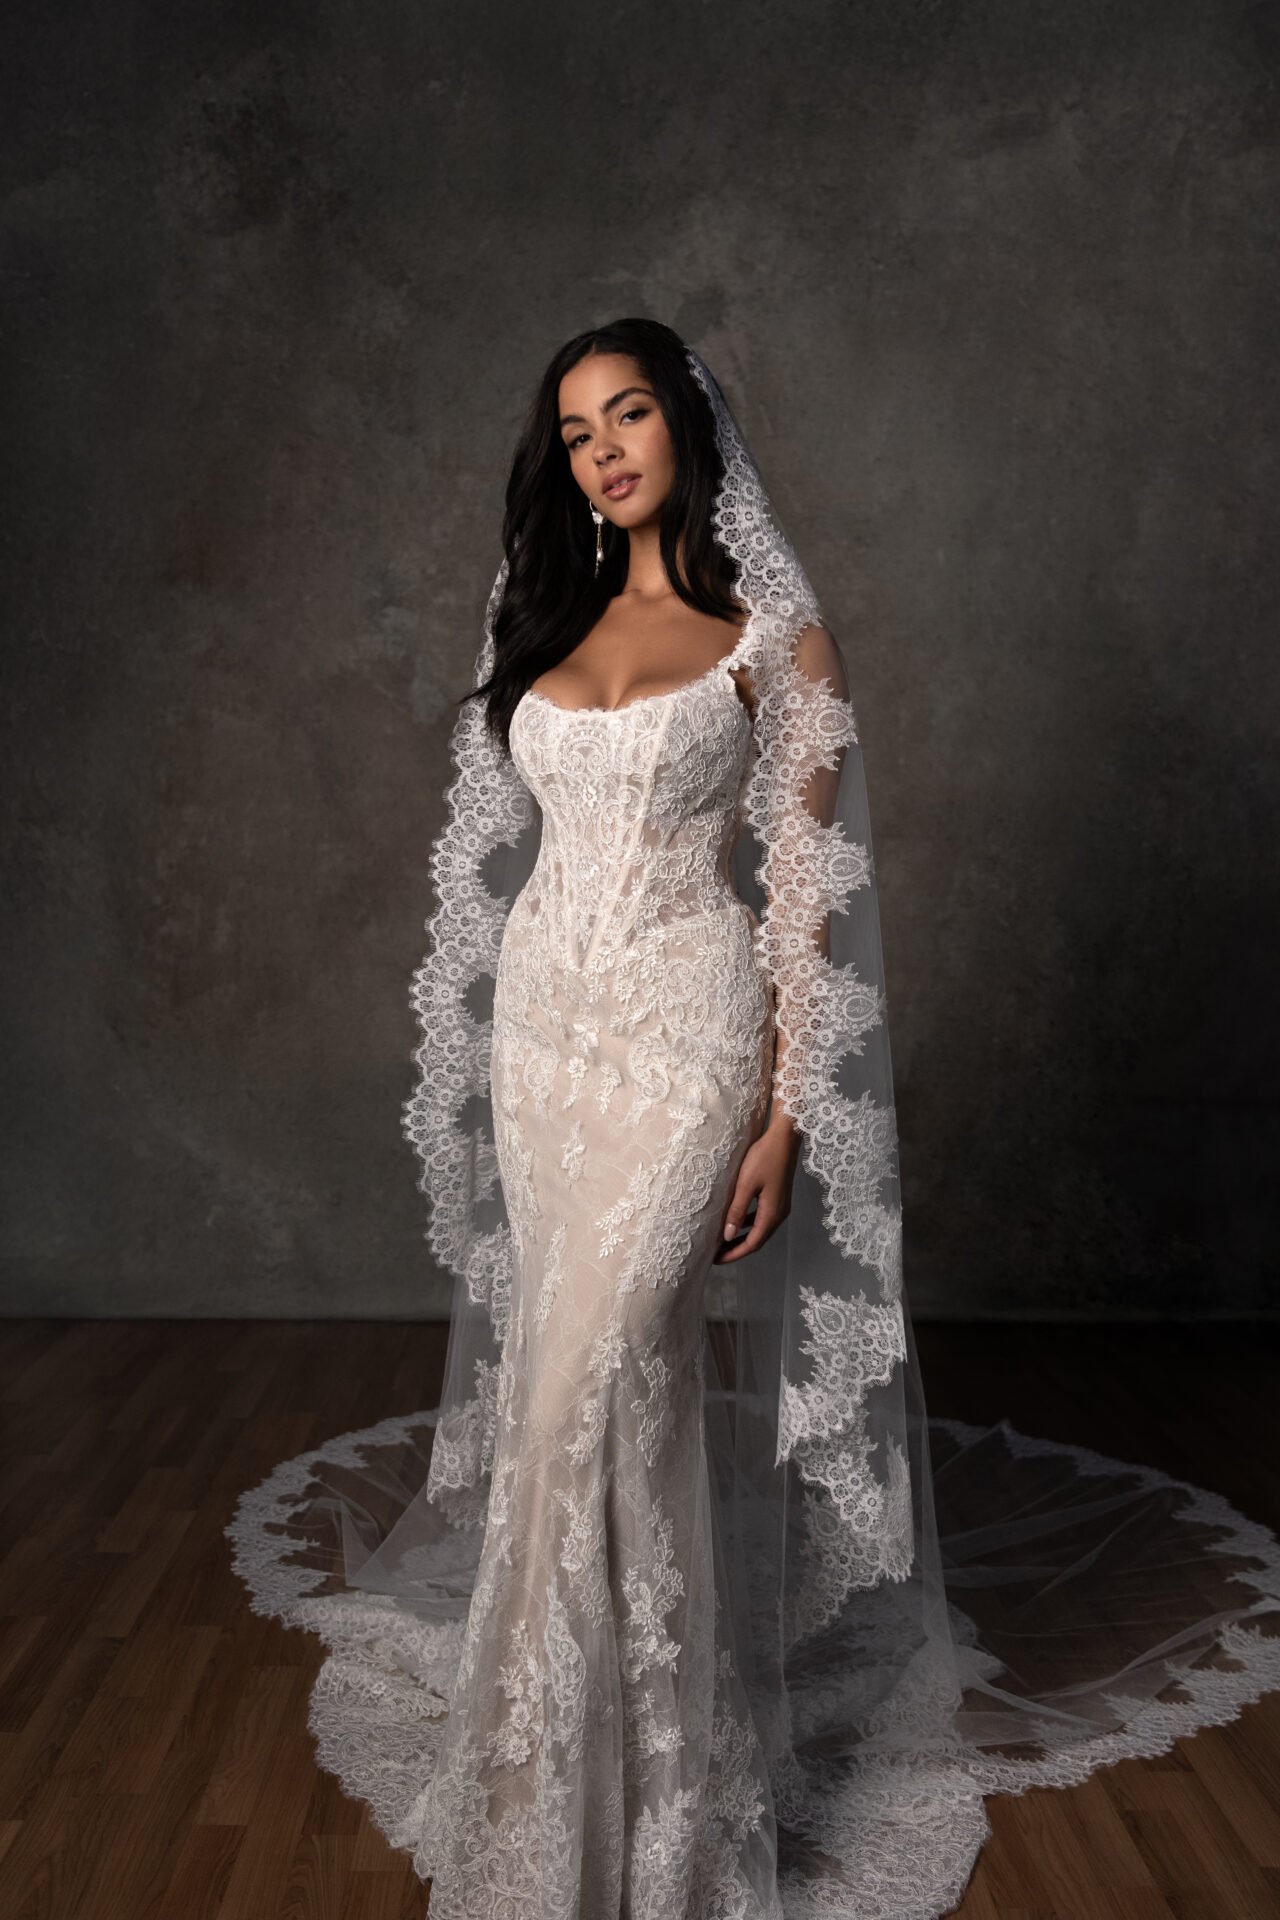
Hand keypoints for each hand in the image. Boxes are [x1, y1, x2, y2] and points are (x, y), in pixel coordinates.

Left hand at [714, 1114, 801, 1262]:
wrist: (784, 1138)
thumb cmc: (764, 1158)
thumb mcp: (746, 1184)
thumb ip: (737, 1210)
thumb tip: (728, 1236)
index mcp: (772, 1214)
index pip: (752, 1244)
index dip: (734, 1254)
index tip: (715, 1260)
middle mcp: (779, 1214)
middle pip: (757, 1240)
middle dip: (737, 1249)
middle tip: (716, 1254)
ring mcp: (780, 1205)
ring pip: (759, 1229)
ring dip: (742, 1237)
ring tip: (723, 1242)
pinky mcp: (778, 1196)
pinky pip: (762, 1217)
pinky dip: (748, 1223)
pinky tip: (737, 1221)